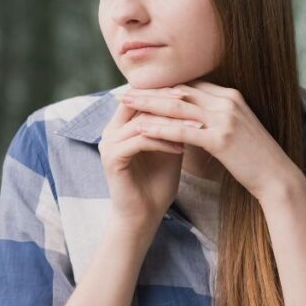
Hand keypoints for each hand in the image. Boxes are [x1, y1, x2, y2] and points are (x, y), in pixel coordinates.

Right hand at [98, 100, 183, 234]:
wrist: (145, 216)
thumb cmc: (159, 182)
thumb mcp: (170, 147)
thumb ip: (174, 125)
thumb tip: (197, 101)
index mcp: (121, 124)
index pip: (141, 94)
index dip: (165, 89)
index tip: (193, 90)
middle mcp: (110, 130)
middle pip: (137, 101)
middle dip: (166, 99)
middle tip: (193, 99)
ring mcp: (108, 144)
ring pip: (141, 121)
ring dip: (171, 123)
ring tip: (196, 126)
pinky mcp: (112, 159)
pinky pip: (139, 141)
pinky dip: (162, 141)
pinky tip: (182, 147)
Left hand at [118, 82, 304, 202]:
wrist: (277, 177)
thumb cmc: (256, 158)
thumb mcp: (237, 129)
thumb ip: (216, 117)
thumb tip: (192, 116)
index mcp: (231, 96)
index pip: (190, 85)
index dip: (164, 86)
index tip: (142, 89)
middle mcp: (228, 101)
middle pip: (180, 90)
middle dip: (150, 90)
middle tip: (124, 90)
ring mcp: (225, 119)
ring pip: (178, 106)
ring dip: (148, 103)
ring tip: (125, 103)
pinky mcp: (221, 139)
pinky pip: (183, 130)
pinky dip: (160, 127)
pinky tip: (141, 128)